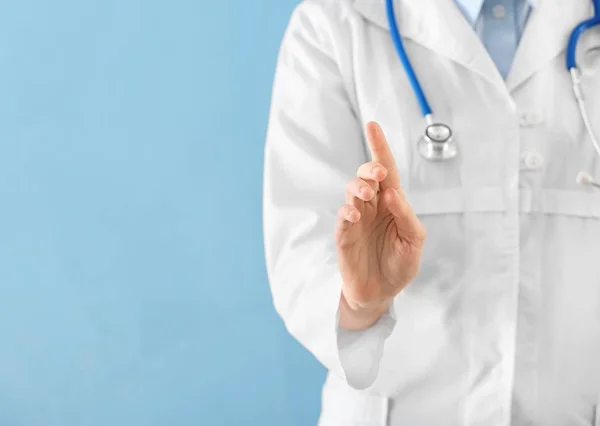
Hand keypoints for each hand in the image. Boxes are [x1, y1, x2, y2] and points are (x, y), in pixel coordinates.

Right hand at [335, 122, 425, 329]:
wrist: (381, 292)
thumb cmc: (399, 264)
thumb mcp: (414, 241)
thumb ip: (407, 216)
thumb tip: (393, 194)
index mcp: (392, 203)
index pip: (386, 170)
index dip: (379, 147)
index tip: (372, 125)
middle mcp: (373, 207)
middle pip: (367, 176)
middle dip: (370, 168)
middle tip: (377, 174)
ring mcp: (357, 220)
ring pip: (352, 191)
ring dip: (359, 187)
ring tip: (368, 195)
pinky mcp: (345, 236)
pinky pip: (342, 218)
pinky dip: (347, 212)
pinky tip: (355, 215)